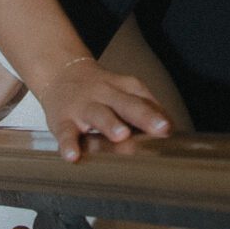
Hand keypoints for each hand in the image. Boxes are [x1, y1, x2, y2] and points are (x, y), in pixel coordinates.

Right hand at [34, 57, 169, 163]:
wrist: (59, 72)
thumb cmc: (98, 90)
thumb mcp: (122, 90)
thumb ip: (146, 107)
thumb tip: (170, 129)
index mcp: (123, 88)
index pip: (143, 99)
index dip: (158, 115)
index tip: (170, 129)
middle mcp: (105, 94)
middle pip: (126, 103)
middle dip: (144, 116)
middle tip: (160, 128)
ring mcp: (83, 106)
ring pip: (98, 114)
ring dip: (110, 124)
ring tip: (121, 136)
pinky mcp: (62, 120)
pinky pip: (66, 133)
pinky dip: (68, 144)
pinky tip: (73, 155)